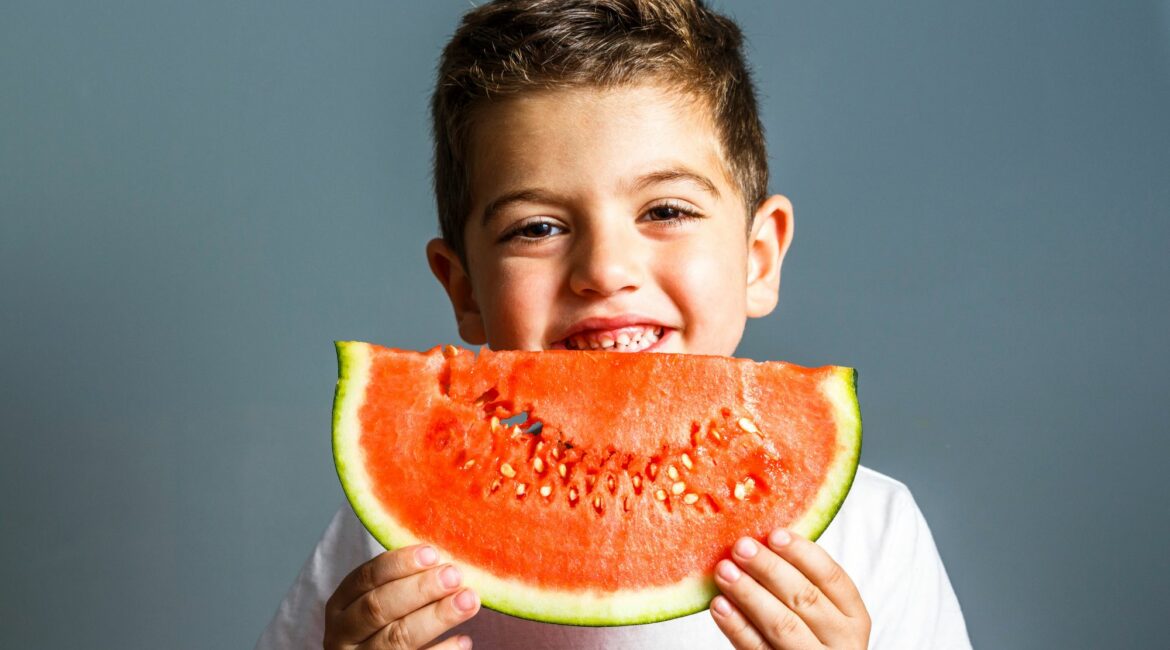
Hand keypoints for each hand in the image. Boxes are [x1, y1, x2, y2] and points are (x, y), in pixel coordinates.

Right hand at [323, 544, 479, 648]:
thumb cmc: (382, 627)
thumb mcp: (378, 603)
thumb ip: (402, 583)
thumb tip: (446, 560)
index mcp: (340, 605)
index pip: (365, 578)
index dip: (399, 564)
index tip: (432, 553)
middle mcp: (343, 634)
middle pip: (378, 607)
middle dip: (419, 589)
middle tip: (454, 575)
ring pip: (396, 638)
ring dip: (436, 617)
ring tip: (468, 600)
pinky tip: (464, 639)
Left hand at [710, 529, 869, 648]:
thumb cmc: (810, 635)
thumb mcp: (822, 613)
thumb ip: (802, 582)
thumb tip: (761, 540)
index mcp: (853, 617)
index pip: (832, 577)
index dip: (803, 553)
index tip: (775, 534)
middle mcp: (841, 640)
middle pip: (805, 597)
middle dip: (769, 569)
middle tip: (741, 547)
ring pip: (782, 624)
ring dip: (749, 594)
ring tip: (724, 571)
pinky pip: (758, 649)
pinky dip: (737, 626)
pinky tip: (720, 605)